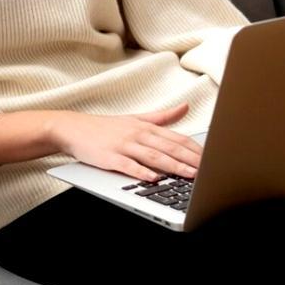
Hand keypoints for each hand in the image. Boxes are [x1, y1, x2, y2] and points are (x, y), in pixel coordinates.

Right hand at [52, 103, 201, 182]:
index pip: (176, 138)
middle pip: (169, 148)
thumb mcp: (136, 118)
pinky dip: (142, 172)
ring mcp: (124, 145)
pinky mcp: (110, 157)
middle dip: (190, 159)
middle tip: (207, 170)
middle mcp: (138, 134)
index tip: (211, 158)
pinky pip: (128, 165)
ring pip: (153, 157)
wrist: (73, 128)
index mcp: (146, 126)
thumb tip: (185, 106)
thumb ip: (163, 116)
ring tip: (189, 175)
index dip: (194, 149)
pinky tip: (154, 178)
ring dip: (173, 166)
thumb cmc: (106, 127)